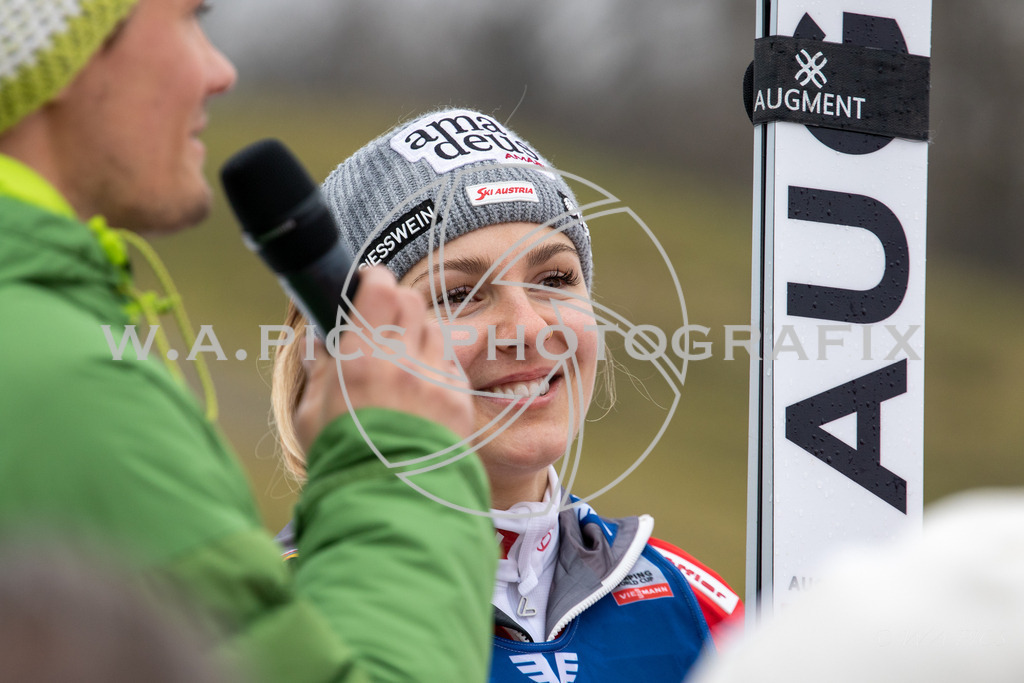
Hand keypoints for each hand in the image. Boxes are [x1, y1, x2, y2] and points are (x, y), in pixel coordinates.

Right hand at [294, 267, 472, 450]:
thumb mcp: (311, 415)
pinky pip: (450, 368)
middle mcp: (403, 364)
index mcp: (362, 362)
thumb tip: (320, 341)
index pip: (380, 289)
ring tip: (401, 368)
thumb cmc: (343, 463)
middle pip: (412, 302)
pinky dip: (436, 372)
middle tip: (383, 325)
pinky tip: (421, 397)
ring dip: (418, 339)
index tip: (368, 283)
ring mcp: (436, 382)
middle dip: (397, 306)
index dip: (374, 279)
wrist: (390, 508)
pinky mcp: (459, 402)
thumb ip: (320, 370)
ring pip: (434, 333)